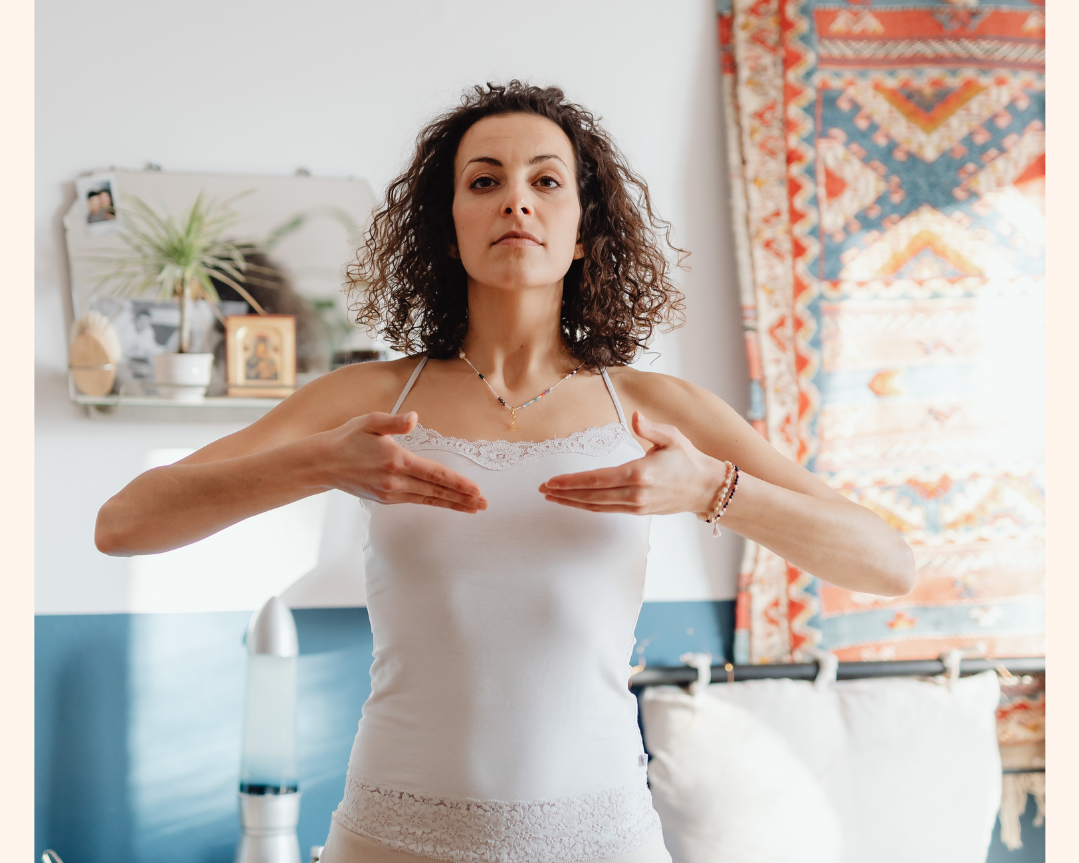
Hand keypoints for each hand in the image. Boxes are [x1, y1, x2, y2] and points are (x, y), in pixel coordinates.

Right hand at [316, 411, 486, 512]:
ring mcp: (390, 492)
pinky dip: (434, 503)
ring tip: (472, 508)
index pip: (435, 474)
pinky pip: (416, 501)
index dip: (457, 483)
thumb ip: (394, 422)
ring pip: (428, 499)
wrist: (322, 463)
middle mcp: (395, 481)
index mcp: (396, 460)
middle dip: (462, 498)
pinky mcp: (385, 498)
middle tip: (484, 504)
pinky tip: (446, 503)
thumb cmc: (348, 438)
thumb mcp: (370, 422)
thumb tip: (414, 418)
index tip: (475, 489)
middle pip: (436, 491)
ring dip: (452, 504)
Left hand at [538, 411, 726, 514]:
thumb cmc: (688, 459)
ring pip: (596, 506)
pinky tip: (575, 502)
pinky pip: (606, 509)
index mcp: (639, 473)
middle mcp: (634, 493)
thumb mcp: (671, 437)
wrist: (705, 488)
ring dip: (572, 502)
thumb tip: (634, 416)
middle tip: (542, 489)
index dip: (572, 481)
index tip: (552, 481)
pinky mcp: (637, 512)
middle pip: (591, 496)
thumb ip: (649, 428)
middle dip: (564, 493)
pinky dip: (587, 506)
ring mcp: (635, 506)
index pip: (597, 479)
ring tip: (551, 497)